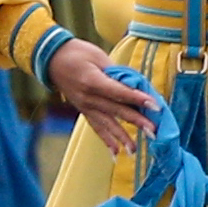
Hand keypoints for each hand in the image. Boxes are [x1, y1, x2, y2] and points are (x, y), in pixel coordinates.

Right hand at [41, 39, 158, 162]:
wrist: (51, 58)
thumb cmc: (78, 53)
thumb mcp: (99, 57)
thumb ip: (117, 74)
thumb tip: (136, 87)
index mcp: (92, 81)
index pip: (119, 92)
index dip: (138, 99)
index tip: (155, 106)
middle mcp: (88, 97)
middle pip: (116, 110)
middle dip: (137, 121)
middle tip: (154, 131)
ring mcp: (84, 106)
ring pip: (106, 123)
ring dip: (122, 137)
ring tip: (134, 151)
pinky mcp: (83, 110)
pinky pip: (96, 127)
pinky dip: (106, 140)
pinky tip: (115, 153)